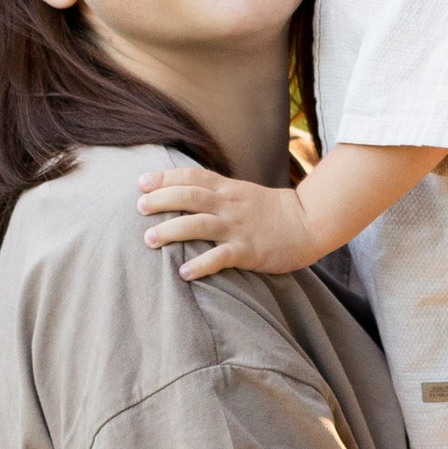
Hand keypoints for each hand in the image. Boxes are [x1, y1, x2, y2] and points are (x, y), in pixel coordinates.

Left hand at [138, 166, 323, 282]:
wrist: (309, 222)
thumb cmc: (271, 211)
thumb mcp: (242, 193)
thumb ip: (216, 192)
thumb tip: (182, 193)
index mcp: (228, 188)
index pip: (191, 176)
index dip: (164, 178)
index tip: (140, 182)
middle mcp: (229, 205)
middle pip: (189, 196)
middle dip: (161, 200)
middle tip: (139, 207)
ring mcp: (238, 228)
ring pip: (199, 224)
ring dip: (171, 231)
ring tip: (149, 239)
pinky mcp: (248, 251)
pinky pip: (220, 257)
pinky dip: (200, 264)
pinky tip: (183, 272)